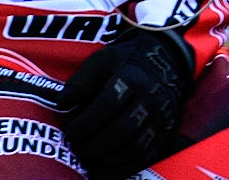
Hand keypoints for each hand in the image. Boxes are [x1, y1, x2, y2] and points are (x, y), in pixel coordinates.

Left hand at [60, 29, 192, 178]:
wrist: (167, 61)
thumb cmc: (127, 61)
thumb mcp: (103, 60)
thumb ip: (82, 81)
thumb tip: (61, 102)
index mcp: (131, 77)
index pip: (108, 104)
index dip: (86, 122)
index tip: (70, 132)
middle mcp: (149, 99)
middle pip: (122, 129)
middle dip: (94, 144)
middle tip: (76, 148)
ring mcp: (159, 118)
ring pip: (134, 147)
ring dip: (107, 159)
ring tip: (88, 160)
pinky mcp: (164, 133)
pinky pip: (145, 158)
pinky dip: (123, 169)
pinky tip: (103, 171)